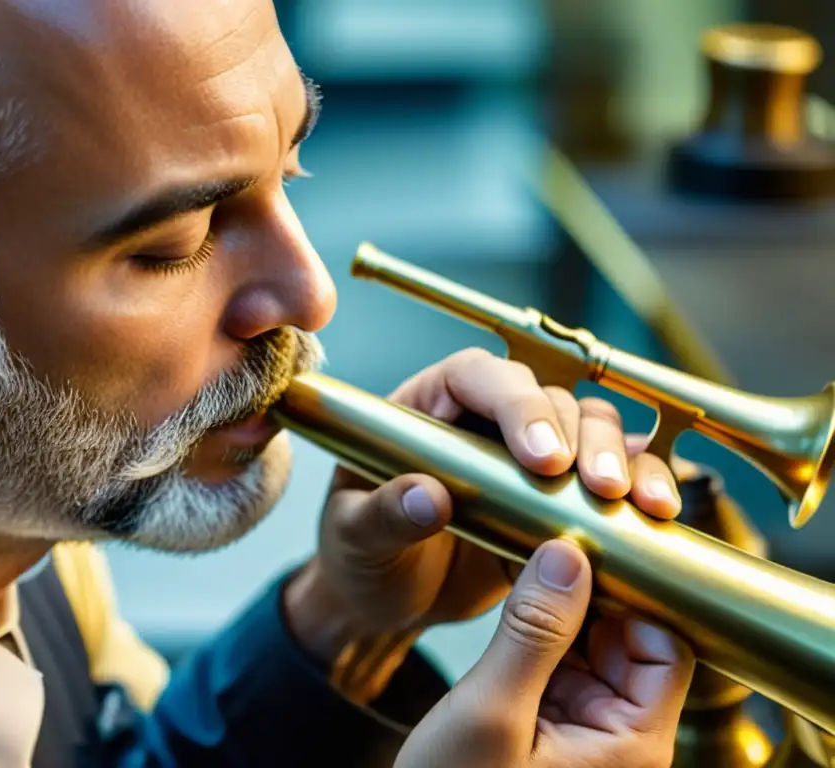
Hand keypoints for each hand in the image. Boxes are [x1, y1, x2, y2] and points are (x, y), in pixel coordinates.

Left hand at [284, 348, 684, 698]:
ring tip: (640, 504)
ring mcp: (525, 457)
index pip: (477, 374)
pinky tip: (658, 511)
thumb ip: (381, 515)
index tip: (542, 457)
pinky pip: (608, 477)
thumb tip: (426, 497)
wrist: (384, 603)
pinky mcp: (556, 497)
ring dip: (621, 459)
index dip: (517, 402)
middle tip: (598, 487)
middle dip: (582, 435)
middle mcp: (482, 420)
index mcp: (426, 408)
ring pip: (590, 429)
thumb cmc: (358, 557)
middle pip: (547, 396)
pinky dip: (639, 487)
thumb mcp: (352, 538)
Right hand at [393, 539, 693, 767]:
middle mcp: (619, 737)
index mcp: (631, 746)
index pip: (666, 647)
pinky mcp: (550, 721)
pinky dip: (539, 629)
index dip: (631, 596)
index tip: (585, 553)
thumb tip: (566, 558)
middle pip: (630, 640)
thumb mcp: (490, 712)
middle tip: (551, 545)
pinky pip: (559, 660)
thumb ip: (532, 634)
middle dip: (593, 593)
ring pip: (592, 644)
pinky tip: (517, 598)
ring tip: (530, 563)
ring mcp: (584, 728)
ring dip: (564, 607)